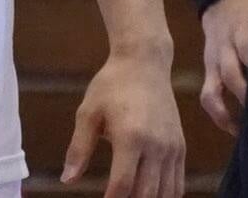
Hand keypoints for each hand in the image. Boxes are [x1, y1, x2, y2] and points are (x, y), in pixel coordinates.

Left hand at [62, 49, 185, 197]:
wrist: (144, 62)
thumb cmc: (112, 85)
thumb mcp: (88, 112)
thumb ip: (79, 148)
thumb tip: (67, 179)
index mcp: (131, 136)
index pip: (122, 184)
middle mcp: (156, 145)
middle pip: (146, 194)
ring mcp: (171, 147)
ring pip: (165, 193)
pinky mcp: (180, 146)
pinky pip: (178, 183)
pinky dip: (165, 196)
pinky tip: (149, 196)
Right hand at [199, 0, 247, 135]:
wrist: (221, 0)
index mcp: (244, 27)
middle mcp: (226, 46)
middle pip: (233, 74)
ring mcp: (215, 60)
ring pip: (216, 90)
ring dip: (234, 112)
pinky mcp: (209, 71)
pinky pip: (208, 96)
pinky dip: (220, 116)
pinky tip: (237, 130)